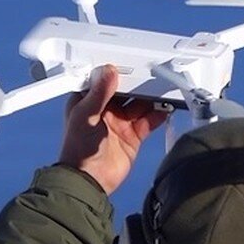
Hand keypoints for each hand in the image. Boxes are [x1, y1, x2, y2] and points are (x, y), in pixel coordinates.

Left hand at [58, 65, 167, 194]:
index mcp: (88, 101)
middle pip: (127, 90)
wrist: (90, 181)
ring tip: (164, 88)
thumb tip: (109, 70)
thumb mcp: (86, 115)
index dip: (118, 72)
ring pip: (140, 103)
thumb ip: (99, 93)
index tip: (131, 62)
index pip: (105, 80)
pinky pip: (149, 120)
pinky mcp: (133, 136)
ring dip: (151, 96)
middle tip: (153, 73)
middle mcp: (105, 110)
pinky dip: (158, 113)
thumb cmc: (77, 149)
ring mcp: (120, 122)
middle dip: (139, 83)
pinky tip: (166, 107)